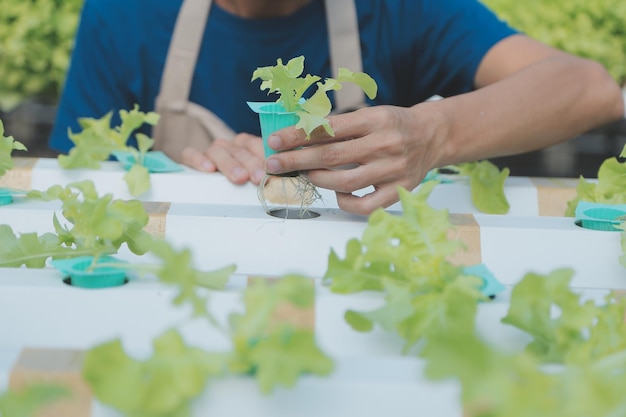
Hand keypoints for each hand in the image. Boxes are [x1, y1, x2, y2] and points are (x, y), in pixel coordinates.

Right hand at [181, 133, 265, 184]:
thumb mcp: (262, 179)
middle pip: (239, 149)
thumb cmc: (248, 183)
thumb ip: (270, 176)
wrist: (218, 189)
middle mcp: (231, 146)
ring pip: (218, 150)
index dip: (263, 155)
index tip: (271, 170)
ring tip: (239, 178)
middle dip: (251, 164)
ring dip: (230, 164)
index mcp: (249, 146)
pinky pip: (191, 154)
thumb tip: (279, 180)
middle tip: (258, 178)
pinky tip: (209, 168)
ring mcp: (213, 151)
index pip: (255, 144)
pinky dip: (198, 159)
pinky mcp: (192, 158)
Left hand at [264, 105, 441, 214]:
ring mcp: (393, 170)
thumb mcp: (368, 115)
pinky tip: (337, 193)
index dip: (297, 135)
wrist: (431, 136)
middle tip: (273, 163)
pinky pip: (365, 205)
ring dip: (317, 179)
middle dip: (296, 160)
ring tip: (305, 174)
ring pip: (345, 182)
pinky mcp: (399, 190)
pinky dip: (345, 201)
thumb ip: (336, 125)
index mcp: (375, 119)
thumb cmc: (391, 125)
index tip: (274, 140)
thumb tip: (294, 134)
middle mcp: (385, 144)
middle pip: (331, 156)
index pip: (328, 128)